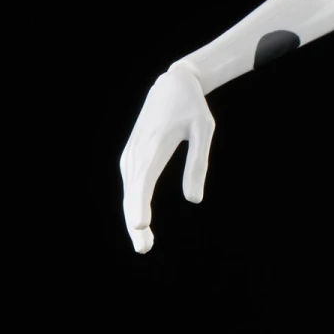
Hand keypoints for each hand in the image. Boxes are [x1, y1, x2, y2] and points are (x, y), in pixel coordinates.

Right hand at [119, 63, 214, 252]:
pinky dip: (134, 205)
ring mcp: (131, 154)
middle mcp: (137, 152)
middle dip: (135, 221)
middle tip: (144, 249)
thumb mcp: (203, 130)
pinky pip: (131, 185)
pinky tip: (140, 223)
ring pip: (129, 192)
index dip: (139, 204)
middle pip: (132, 192)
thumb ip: (198, 164)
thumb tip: (194, 200)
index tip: (140, 225)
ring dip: (133, 217)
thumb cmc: (192, 108)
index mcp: (155, 145)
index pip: (144, 180)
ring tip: (145, 245)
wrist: (173, 85)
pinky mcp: (131, 157)